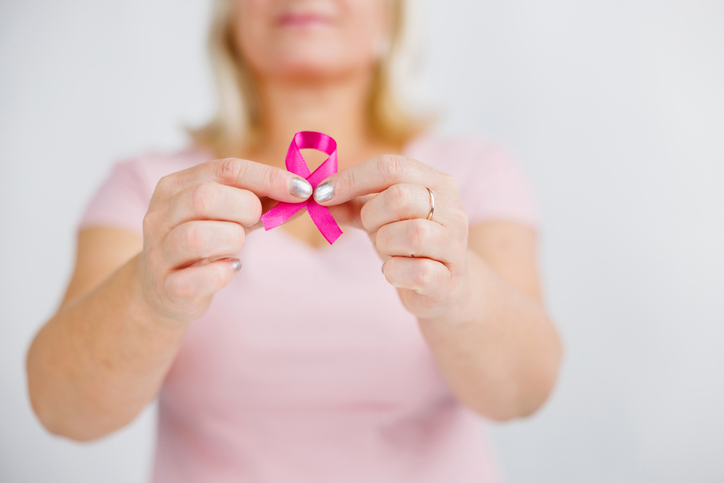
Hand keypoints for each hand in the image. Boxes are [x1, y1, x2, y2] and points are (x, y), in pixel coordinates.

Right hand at [139, 158, 312, 321]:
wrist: (163, 290)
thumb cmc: (204, 242)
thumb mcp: (228, 214)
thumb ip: (262, 200)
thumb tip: (304, 192)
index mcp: (175, 186)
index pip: (226, 169)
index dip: (269, 178)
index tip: (303, 190)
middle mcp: (159, 215)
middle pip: (206, 198)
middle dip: (246, 208)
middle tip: (256, 222)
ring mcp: (158, 252)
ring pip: (198, 237)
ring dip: (232, 241)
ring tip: (236, 248)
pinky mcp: (167, 288)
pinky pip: (197, 278)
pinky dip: (224, 274)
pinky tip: (231, 268)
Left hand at [316, 155, 469, 319]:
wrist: (444, 286)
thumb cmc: (409, 244)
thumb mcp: (380, 217)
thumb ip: (351, 204)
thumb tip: (316, 198)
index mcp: (437, 182)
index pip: (391, 166)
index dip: (351, 179)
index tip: (321, 194)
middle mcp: (452, 209)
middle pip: (400, 198)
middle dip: (372, 215)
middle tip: (370, 228)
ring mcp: (454, 245)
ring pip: (412, 234)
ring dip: (385, 243)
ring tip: (387, 249)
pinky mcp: (449, 279)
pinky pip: (415, 271)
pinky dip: (394, 272)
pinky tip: (394, 272)